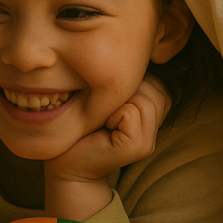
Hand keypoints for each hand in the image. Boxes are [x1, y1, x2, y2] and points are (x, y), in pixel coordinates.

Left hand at [44, 75, 170, 219]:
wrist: (65, 164)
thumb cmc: (81, 127)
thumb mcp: (106, 98)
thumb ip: (126, 84)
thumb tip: (134, 57)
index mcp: (153, 112)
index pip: (154, 78)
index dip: (124, 85)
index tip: (107, 106)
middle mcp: (157, 128)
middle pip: (151, 86)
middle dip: (122, 93)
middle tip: (103, 115)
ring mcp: (149, 141)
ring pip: (142, 98)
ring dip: (116, 105)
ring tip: (103, 121)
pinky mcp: (138, 147)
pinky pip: (130, 112)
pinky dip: (111, 115)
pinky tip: (101, 129)